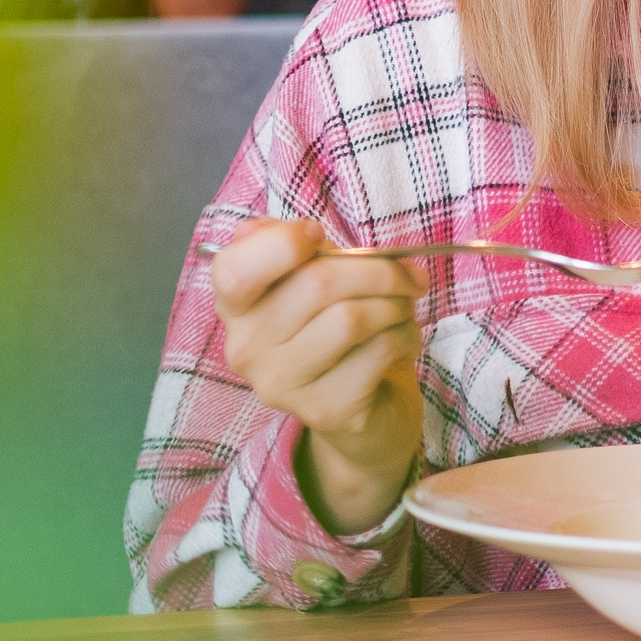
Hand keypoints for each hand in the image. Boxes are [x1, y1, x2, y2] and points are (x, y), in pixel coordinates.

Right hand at [212, 219, 427, 535]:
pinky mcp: (324, 409)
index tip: (317, 234)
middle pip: (316, 283)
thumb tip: (304, 231)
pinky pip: (377, 350)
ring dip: (396, 305)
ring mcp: (281, 384)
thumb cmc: (338, 330)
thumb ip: (305, 250)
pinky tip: (403, 339)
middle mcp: (246, 348)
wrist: (365, 409)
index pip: (233, 269)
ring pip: (350, 317)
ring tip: (404, 309)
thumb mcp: (318, 280)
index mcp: (237, 307)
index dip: (280, 243)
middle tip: (407, 277)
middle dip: (378, 270)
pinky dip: (404, 335)